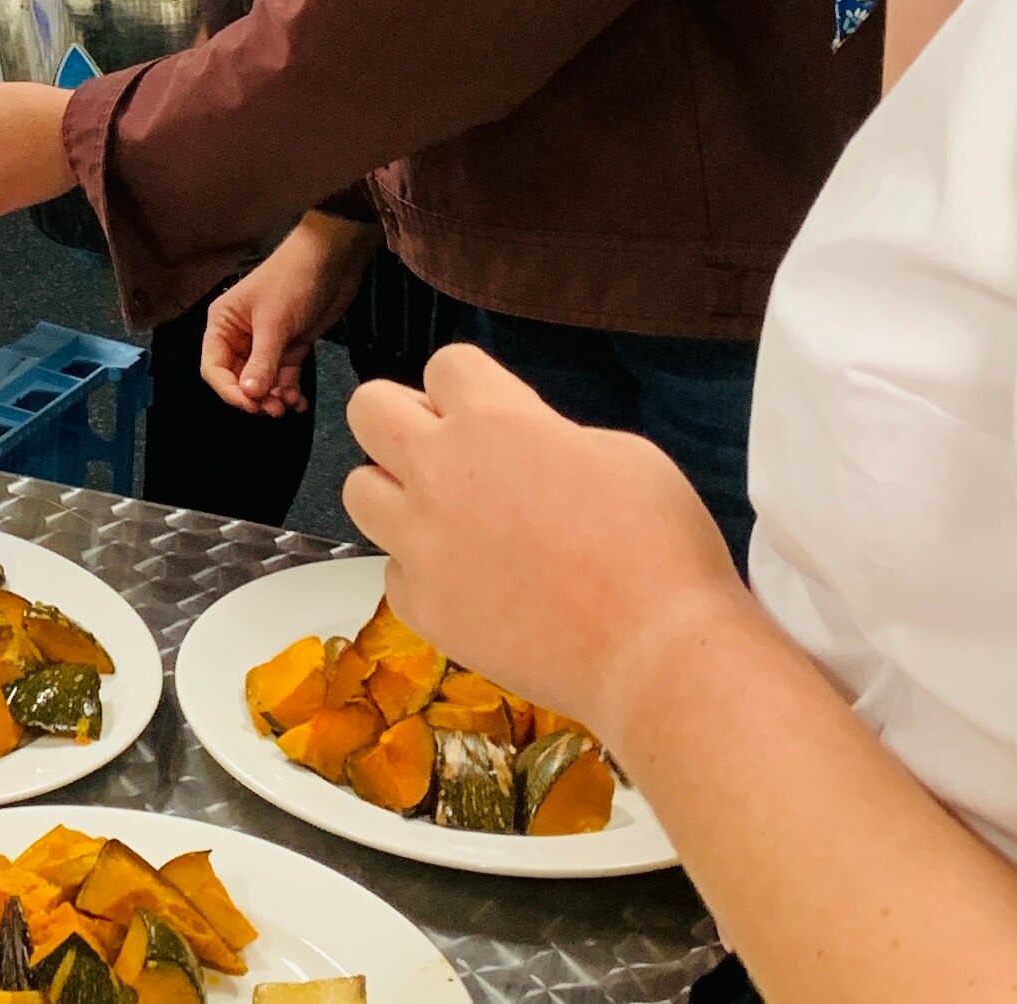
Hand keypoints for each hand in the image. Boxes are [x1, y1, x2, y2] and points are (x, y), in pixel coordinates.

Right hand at [200, 213, 369, 414]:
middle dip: (253, 397)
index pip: (213, 368)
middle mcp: (239, 336)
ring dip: (273, 397)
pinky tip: (300, 402)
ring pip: (261, 382)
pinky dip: (289, 391)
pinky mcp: (290, 347)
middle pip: (237, 379)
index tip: (251, 404)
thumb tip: (249, 395)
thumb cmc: (292, 282)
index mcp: (223, 324)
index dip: (229, 390)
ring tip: (289, 404)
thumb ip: (262, 361)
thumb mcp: (274, 323)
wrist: (333, 260)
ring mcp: (265, 344)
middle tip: (274, 409)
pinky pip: (283, 377)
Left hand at [343, 345, 756, 736]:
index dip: (471, 386)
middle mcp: (439, 473)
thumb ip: (546, 433)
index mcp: (493, 421)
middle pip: (368, 408)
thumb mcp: (619, 452)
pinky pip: (393, 572)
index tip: (493, 411)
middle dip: (401, 417)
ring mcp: (422, 543)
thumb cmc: (658, 547)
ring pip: (358, 490)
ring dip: (395, 493)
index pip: (444, 363)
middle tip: (443, 448)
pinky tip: (470, 583)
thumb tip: (522, 443)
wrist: (653, 652)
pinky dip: (422, 572)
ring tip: (446, 517)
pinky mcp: (422, 607)